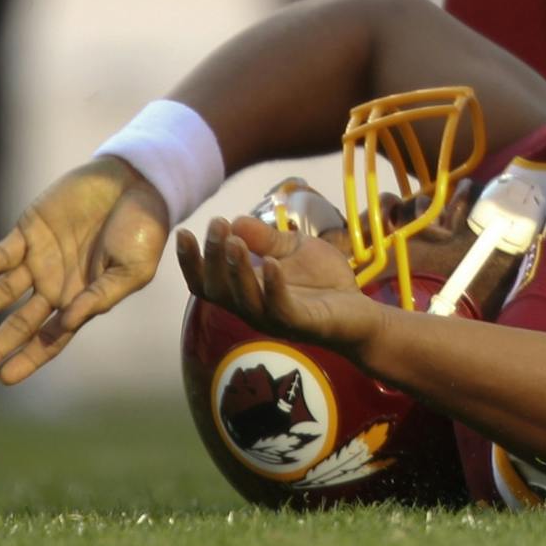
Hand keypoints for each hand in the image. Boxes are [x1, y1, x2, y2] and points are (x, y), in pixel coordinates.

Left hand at [0, 157, 170, 384]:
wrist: (136, 182)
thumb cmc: (143, 230)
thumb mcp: (134, 269)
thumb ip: (102, 296)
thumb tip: (68, 322)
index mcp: (80, 300)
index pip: (49, 339)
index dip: (28, 359)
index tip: (5, 378)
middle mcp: (54, 285)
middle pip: (19, 324)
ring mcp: (39, 258)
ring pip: (2, 291)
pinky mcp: (29, 230)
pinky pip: (1, 253)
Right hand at [176, 215, 383, 354]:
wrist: (360, 310)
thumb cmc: (322, 282)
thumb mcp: (293, 250)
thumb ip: (266, 239)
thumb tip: (236, 221)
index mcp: (245, 292)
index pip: (207, 282)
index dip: (192, 261)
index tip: (184, 232)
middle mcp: (253, 309)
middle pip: (219, 290)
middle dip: (213, 258)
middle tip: (216, 226)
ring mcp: (275, 319)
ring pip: (245, 300)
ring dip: (237, 270)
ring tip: (234, 242)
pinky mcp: (301, 324)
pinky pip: (280, 308)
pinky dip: (273, 286)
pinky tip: (270, 264)